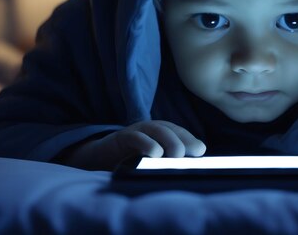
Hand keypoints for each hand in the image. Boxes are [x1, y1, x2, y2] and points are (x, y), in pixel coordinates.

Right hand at [60, 120, 205, 169]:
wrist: (96, 159)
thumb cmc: (128, 161)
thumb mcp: (150, 162)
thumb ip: (167, 162)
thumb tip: (188, 168)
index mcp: (159, 133)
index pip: (178, 132)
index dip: (190, 139)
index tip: (201, 151)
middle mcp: (148, 129)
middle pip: (169, 129)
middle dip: (182, 139)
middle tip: (191, 154)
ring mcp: (135, 131)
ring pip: (155, 129)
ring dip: (169, 140)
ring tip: (177, 154)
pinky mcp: (120, 137)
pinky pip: (135, 137)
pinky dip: (146, 143)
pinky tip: (155, 152)